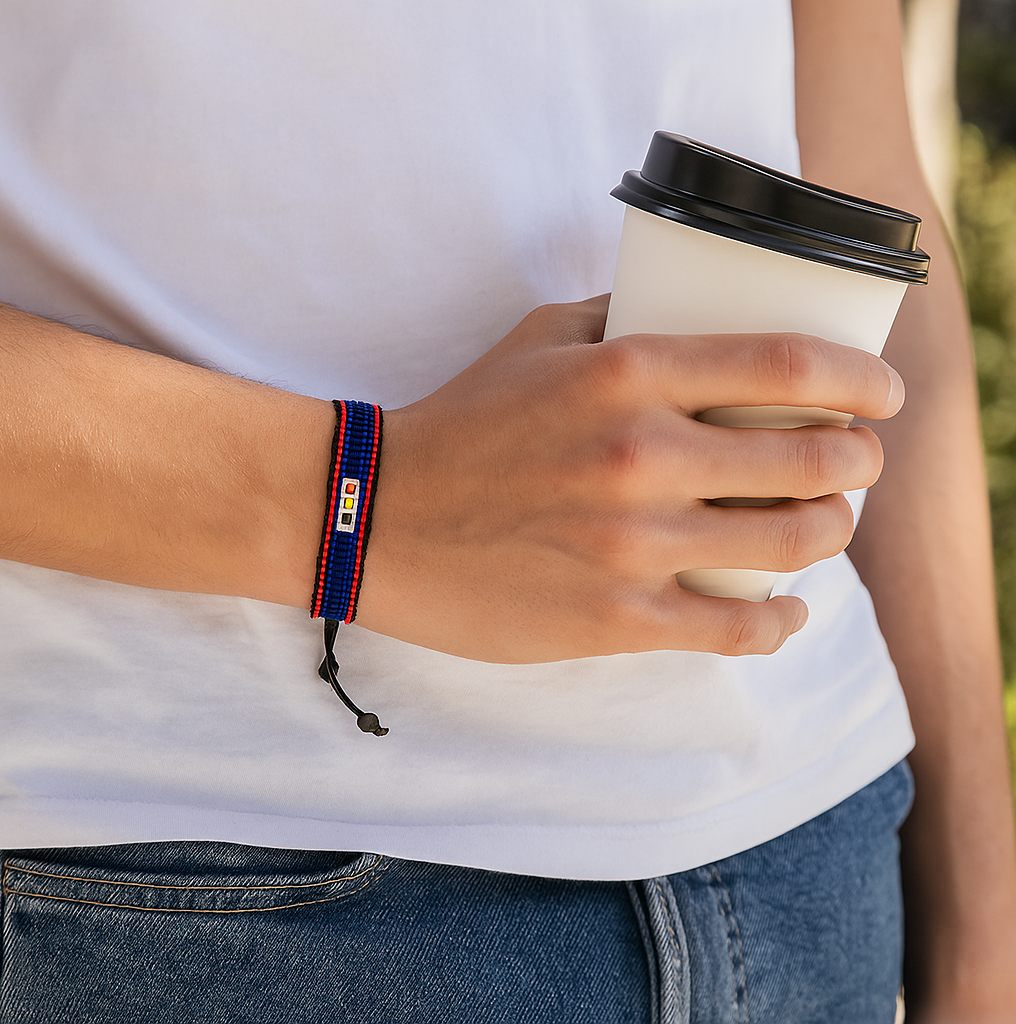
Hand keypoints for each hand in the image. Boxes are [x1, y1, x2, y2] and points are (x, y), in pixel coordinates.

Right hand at [355, 295, 902, 661]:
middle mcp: (641, 455)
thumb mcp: (538, 338)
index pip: (790, 364)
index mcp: (627, 373)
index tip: (883, 395)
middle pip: (810, 462)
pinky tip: (785, 610)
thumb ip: (626, 319)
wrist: (375, 515)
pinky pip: (735, 629)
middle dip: (858, 463)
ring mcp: (631, 546)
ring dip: (829, 534)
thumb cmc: (461, 423)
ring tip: (824, 526)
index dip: (861, 379)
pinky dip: (781, 621)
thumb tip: (699, 318)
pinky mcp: (614, 618)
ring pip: (788, 546)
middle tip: (855, 463)